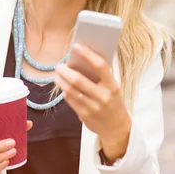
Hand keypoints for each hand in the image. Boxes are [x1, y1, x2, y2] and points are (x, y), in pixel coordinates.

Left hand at [54, 44, 130, 160]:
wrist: (117, 127)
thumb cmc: (113, 102)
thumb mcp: (112, 88)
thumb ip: (100, 77)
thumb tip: (80, 60)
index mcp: (112, 85)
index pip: (100, 66)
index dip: (87, 54)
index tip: (76, 46)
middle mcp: (103, 96)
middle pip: (79, 80)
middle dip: (65, 71)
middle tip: (59, 65)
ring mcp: (93, 107)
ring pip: (71, 90)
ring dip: (61, 81)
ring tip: (57, 75)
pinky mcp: (84, 115)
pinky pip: (70, 100)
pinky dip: (64, 91)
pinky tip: (63, 86)